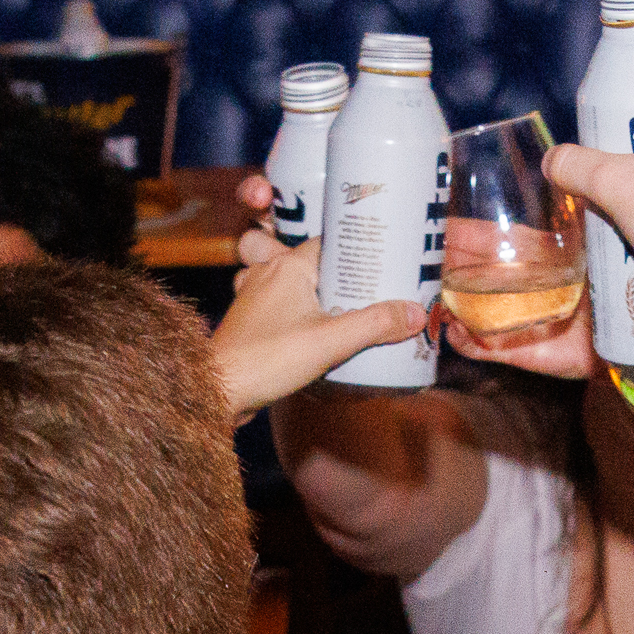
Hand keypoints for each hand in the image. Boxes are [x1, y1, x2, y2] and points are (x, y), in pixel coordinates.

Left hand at [211, 230, 426, 416]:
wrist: (217, 391)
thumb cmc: (266, 359)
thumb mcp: (331, 341)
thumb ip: (375, 325)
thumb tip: (416, 313)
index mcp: (288, 266)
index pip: (329, 242)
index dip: (355, 249)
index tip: (380, 259)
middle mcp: (267, 274)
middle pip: (314, 264)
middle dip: (341, 275)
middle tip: (372, 286)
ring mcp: (254, 297)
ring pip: (294, 284)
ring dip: (317, 294)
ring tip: (346, 307)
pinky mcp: (250, 322)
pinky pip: (279, 305)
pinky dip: (299, 312)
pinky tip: (316, 330)